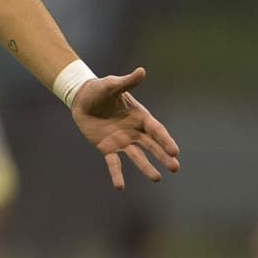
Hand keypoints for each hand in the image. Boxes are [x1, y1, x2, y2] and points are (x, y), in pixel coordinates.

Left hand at [71, 67, 180, 189]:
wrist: (82, 98)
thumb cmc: (100, 89)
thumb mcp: (112, 84)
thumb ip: (127, 82)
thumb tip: (141, 71)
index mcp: (139, 116)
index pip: (155, 129)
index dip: (165, 139)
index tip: (175, 151)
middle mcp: (134, 131)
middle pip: (152, 145)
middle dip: (163, 156)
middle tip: (175, 167)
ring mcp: (122, 141)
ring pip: (137, 157)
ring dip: (146, 167)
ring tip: (157, 178)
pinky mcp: (108, 148)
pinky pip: (114, 163)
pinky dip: (117, 174)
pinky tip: (120, 187)